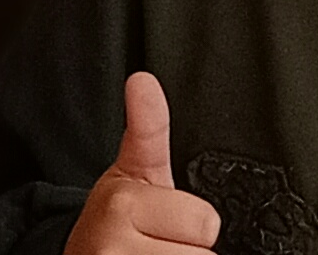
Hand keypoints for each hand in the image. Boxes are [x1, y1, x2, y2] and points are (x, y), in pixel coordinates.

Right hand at [64, 72, 217, 254]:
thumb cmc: (116, 217)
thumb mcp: (133, 170)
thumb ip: (149, 127)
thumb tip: (142, 80)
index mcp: (122, 205)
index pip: (206, 224)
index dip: (193, 224)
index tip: (165, 220)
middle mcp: (112, 248)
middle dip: (187, 251)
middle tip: (157, 243)